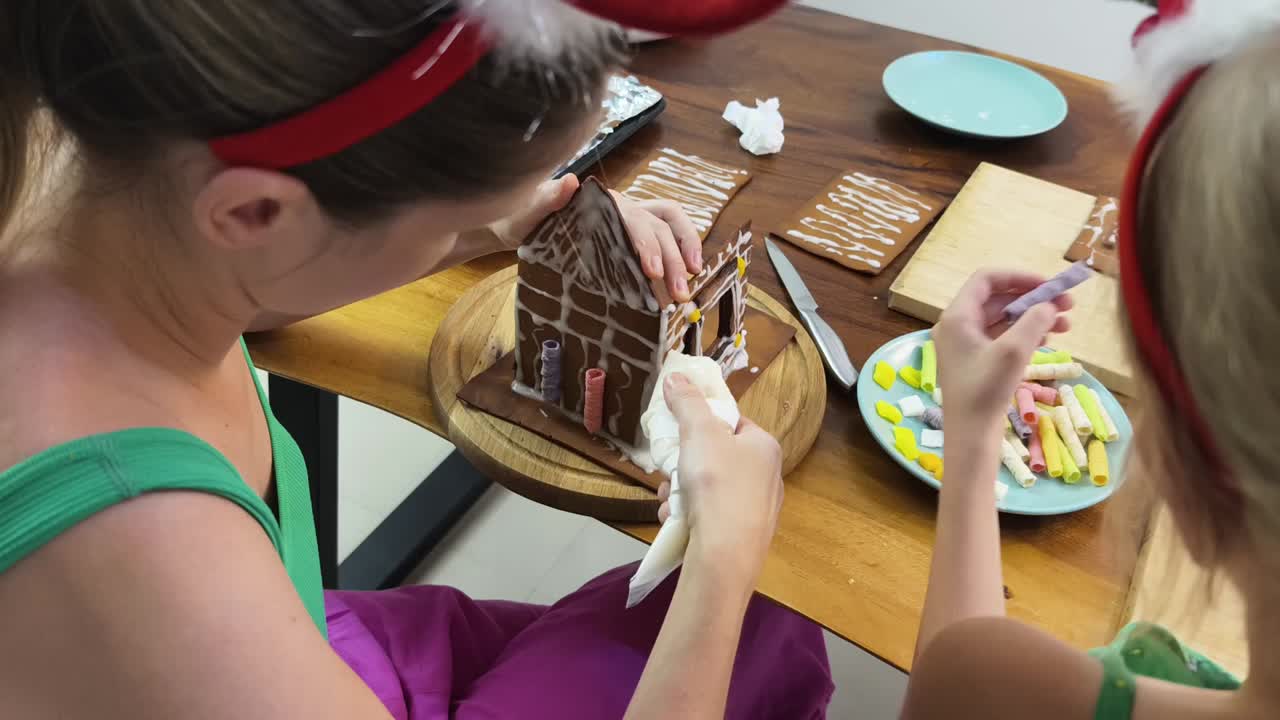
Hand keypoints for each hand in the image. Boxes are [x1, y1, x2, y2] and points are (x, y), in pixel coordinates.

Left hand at [488, 174, 703, 301]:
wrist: (516, 227)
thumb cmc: (522, 216)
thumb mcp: (527, 209)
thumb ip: (547, 198)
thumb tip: (570, 181)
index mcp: (605, 203)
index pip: (637, 219)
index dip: (649, 244)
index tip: (652, 272)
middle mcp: (623, 209)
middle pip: (661, 228)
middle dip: (675, 259)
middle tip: (679, 293)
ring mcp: (628, 225)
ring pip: (669, 231)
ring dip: (683, 257)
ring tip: (685, 291)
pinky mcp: (627, 243)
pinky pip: (660, 247)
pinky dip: (673, 263)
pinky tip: (675, 289)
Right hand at [656, 373, 782, 587]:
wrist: (725, 555)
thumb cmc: (717, 485)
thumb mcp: (699, 433)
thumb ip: (687, 403)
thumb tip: (676, 376)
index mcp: (765, 447)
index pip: (733, 423)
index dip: (704, 424)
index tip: (680, 433)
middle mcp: (768, 477)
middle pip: (717, 457)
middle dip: (685, 464)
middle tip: (668, 472)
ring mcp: (757, 510)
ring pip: (709, 489)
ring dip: (681, 491)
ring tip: (668, 501)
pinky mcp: (743, 537)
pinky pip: (710, 516)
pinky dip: (689, 515)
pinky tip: (676, 521)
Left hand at [933, 270, 1072, 454]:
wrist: (971, 435)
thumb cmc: (986, 391)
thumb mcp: (1014, 351)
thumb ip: (1034, 321)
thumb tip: (1050, 305)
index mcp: (957, 317)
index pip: (987, 279)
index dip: (1019, 277)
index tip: (1050, 284)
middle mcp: (957, 326)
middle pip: (998, 298)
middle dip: (1033, 299)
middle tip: (1068, 304)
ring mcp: (965, 345)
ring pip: (1003, 318)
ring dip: (1034, 317)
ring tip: (1067, 324)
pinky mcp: (976, 361)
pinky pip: (1002, 337)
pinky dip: (1025, 334)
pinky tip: (1049, 339)